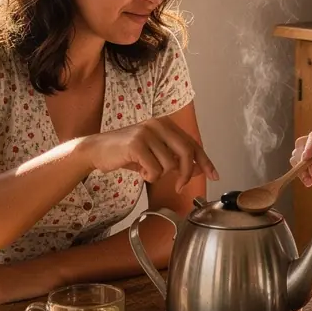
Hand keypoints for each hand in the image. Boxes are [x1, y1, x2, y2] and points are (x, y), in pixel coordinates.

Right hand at [78, 117, 217, 191]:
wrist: (97, 150)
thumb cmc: (126, 153)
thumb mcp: (154, 153)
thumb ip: (175, 158)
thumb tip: (198, 167)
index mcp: (166, 124)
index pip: (192, 143)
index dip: (205, 161)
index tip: (214, 175)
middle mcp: (158, 124)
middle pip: (186, 152)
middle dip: (186, 173)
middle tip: (180, 186)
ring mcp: (147, 132)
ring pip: (169, 164)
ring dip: (158, 175)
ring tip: (145, 170)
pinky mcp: (136, 143)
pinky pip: (154, 169)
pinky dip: (148, 176)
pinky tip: (138, 170)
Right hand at [291, 120, 311, 195]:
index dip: (310, 144)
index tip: (307, 156)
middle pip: (302, 143)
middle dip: (302, 156)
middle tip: (310, 169)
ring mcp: (311, 151)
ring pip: (297, 155)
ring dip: (301, 167)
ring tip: (310, 178)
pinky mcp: (307, 164)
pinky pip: (298, 167)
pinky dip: (301, 175)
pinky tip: (309, 182)